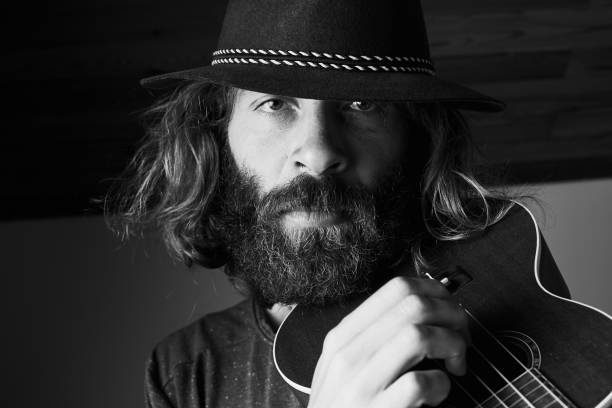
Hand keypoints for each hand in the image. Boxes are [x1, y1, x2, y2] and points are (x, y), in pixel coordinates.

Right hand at [307, 276, 468, 407]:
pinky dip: (441, 385)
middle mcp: (349, 354)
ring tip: (455, 365)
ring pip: (418, 336)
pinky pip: (421, 383)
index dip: (436, 292)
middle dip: (452, 316)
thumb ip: (372, 338)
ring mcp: (360, 384)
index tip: (449, 310)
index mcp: (343, 337)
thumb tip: (423, 310)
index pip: (396, 289)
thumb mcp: (344, 367)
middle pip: (414, 306)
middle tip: (462, 338)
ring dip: (451, 345)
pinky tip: (437, 392)